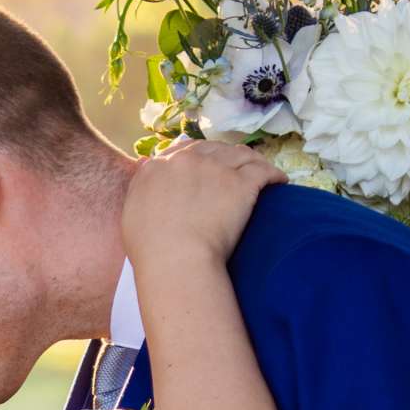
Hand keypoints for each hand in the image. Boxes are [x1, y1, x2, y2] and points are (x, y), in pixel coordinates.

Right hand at [122, 137, 285, 264]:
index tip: (205, 167)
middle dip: (224, 156)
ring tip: (259, 171)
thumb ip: (139, 187)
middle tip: (234, 169)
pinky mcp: (241, 183)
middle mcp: (186, 161)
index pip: (181, 152)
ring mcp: (215, 169)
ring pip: (239, 154)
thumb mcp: (130, 214)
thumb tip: (146, 166)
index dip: (196, 158)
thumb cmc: (149, 249)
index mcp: (157, 168)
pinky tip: (280, 182)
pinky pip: (263, 171)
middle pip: (211, 149)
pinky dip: (273, 174)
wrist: (175, 260)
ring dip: (250, 160)